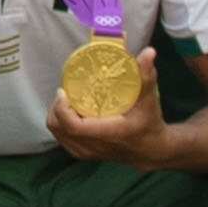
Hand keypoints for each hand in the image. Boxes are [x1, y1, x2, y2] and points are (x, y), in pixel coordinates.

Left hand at [46, 48, 167, 164]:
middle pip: (59, 127)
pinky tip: (68, 113)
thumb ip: (146, 76)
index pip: (74, 126)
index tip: (63, 91)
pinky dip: (60, 125)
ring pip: (58, 133)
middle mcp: (95, 146)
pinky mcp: (84, 154)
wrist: (150, 150)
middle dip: (57, 107)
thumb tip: (148, 52)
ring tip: (66, 100)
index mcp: (108, 133)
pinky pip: (62, 139)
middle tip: (66, 91)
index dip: (62, 108)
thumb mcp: (149, 99)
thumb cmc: (149, 122)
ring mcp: (87, 152)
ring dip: (57, 115)